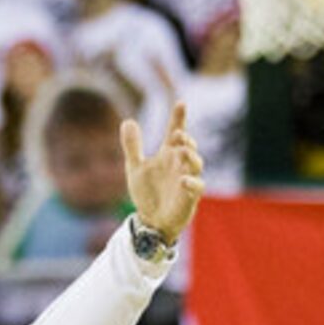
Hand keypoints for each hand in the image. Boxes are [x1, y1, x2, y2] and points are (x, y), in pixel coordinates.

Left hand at [121, 100, 204, 245]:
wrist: (150, 221)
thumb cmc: (146, 193)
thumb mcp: (135, 168)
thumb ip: (132, 146)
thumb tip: (127, 121)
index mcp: (168, 154)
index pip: (175, 132)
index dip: (178, 118)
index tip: (180, 103)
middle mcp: (180, 164)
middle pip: (188, 146)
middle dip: (186, 139)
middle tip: (178, 134)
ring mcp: (187, 179)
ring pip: (196, 164)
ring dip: (191, 156)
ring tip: (182, 150)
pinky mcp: (189, 197)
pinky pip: (196, 187)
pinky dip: (192, 183)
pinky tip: (183, 180)